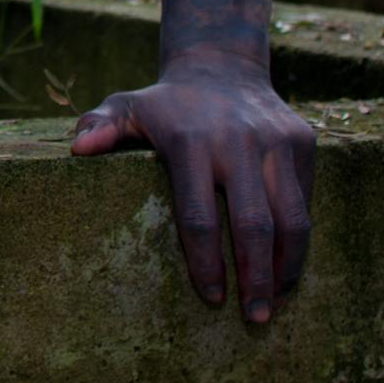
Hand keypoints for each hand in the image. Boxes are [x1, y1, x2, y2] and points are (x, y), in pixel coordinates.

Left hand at [69, 52, 314, 322]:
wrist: (222, 64)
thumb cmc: (166, 103)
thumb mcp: (126, 106)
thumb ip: (101, 126)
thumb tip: (77, 150)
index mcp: (189, 141)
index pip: (198, 215)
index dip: (205, 262)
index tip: (211, 297)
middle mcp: (237, 142)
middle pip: (253, 225)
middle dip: (256, 278)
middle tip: (253, 318)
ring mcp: (275, 142)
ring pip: (293, 218)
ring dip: (286, 267)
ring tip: (274, 301)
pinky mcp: (302, 142)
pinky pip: (306, 199)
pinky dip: (300, 239)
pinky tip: (285, 266)